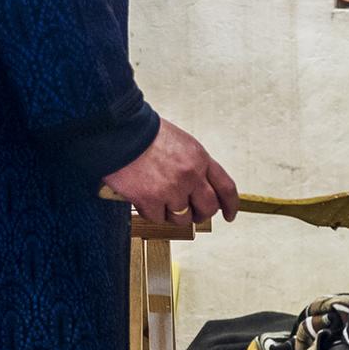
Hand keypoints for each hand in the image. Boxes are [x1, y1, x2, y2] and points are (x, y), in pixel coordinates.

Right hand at [102, 119, 238, 225]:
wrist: (118, 131)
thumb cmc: (144, 133)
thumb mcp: (180, 142)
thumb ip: (193, 164)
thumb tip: (199, 187)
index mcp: (200, 158)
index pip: (226, 188)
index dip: (230, 205)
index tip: (229, 215)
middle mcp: (190, 176)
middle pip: (208, 208)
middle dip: (200, 214)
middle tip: (190, 213)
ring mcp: (171, 189)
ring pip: (182, 218)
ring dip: (172, 214)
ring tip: (160, 200)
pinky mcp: (150, 200)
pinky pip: (157, 217)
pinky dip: (150, 211)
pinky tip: (143, 198)